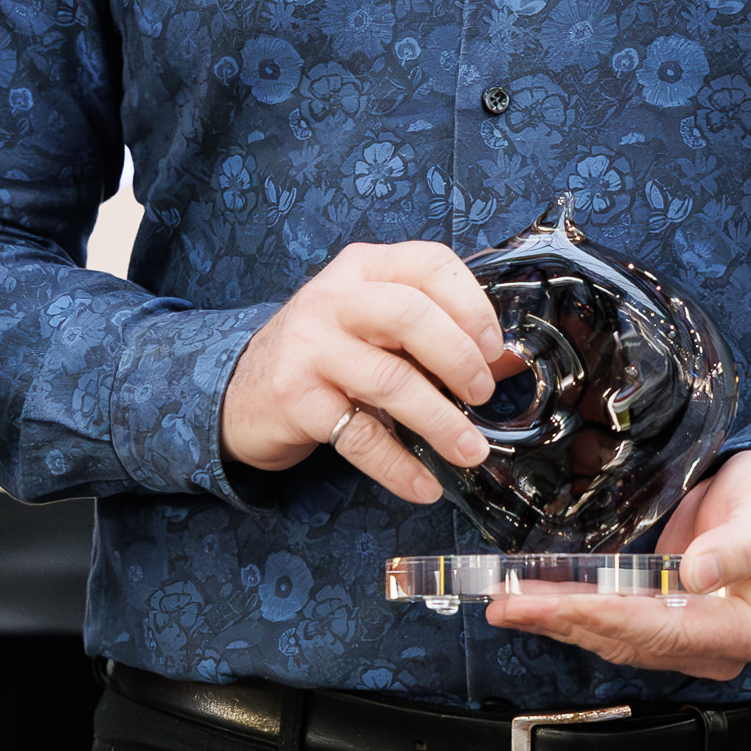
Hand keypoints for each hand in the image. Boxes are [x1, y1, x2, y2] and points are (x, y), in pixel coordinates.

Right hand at [220, 243, 510, 502]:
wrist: (241, 389)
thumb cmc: (328, 353)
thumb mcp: (378, 329)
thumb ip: (437, 335)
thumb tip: (509, 363)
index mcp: (365, 268)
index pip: (429, 264)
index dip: (472, 306)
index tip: (494, 349)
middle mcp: (334, 299)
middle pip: (410, 315)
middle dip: (459, 358)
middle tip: (481, 396)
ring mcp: (309, 347)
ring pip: (389, 380)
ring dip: (440, 421)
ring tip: (469, 451)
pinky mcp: (293, 398)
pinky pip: (359, 435)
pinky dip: (399, 466)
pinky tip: (424, 486)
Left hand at [484, 450, 750, 680]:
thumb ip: (736, 547)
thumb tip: (698, 575)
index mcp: (745, 629)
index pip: (667, 631)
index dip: (612, 619)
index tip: (567, 606)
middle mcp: (712, 646)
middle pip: (629, 642)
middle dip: (566, 623)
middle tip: (511, 606)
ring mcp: (684, 639)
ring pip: (611, 639)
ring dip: (558, 622)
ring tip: (507, 604)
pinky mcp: (661, 623)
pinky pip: (609, 625)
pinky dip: (569, 614)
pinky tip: (532, 602)